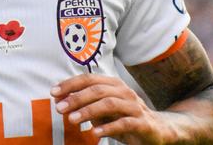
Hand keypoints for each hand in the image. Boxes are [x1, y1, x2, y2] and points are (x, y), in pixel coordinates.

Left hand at [50, 74, 172, 144]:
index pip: (88, 79)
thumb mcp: (104, 110)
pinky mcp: (143, 123)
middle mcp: (124, 91)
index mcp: (113, 84)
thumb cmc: (125, 118)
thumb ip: (86, 104)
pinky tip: (94, 133)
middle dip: (76, 98)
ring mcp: (134, 106)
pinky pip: (124, 123)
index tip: (53, 93)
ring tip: (72, 120)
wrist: (158, 130)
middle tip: (59, 108)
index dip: (70, 84)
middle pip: (97, 90)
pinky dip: (108, 127)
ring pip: (109, 104)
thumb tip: (61, 101)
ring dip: (88, 111)